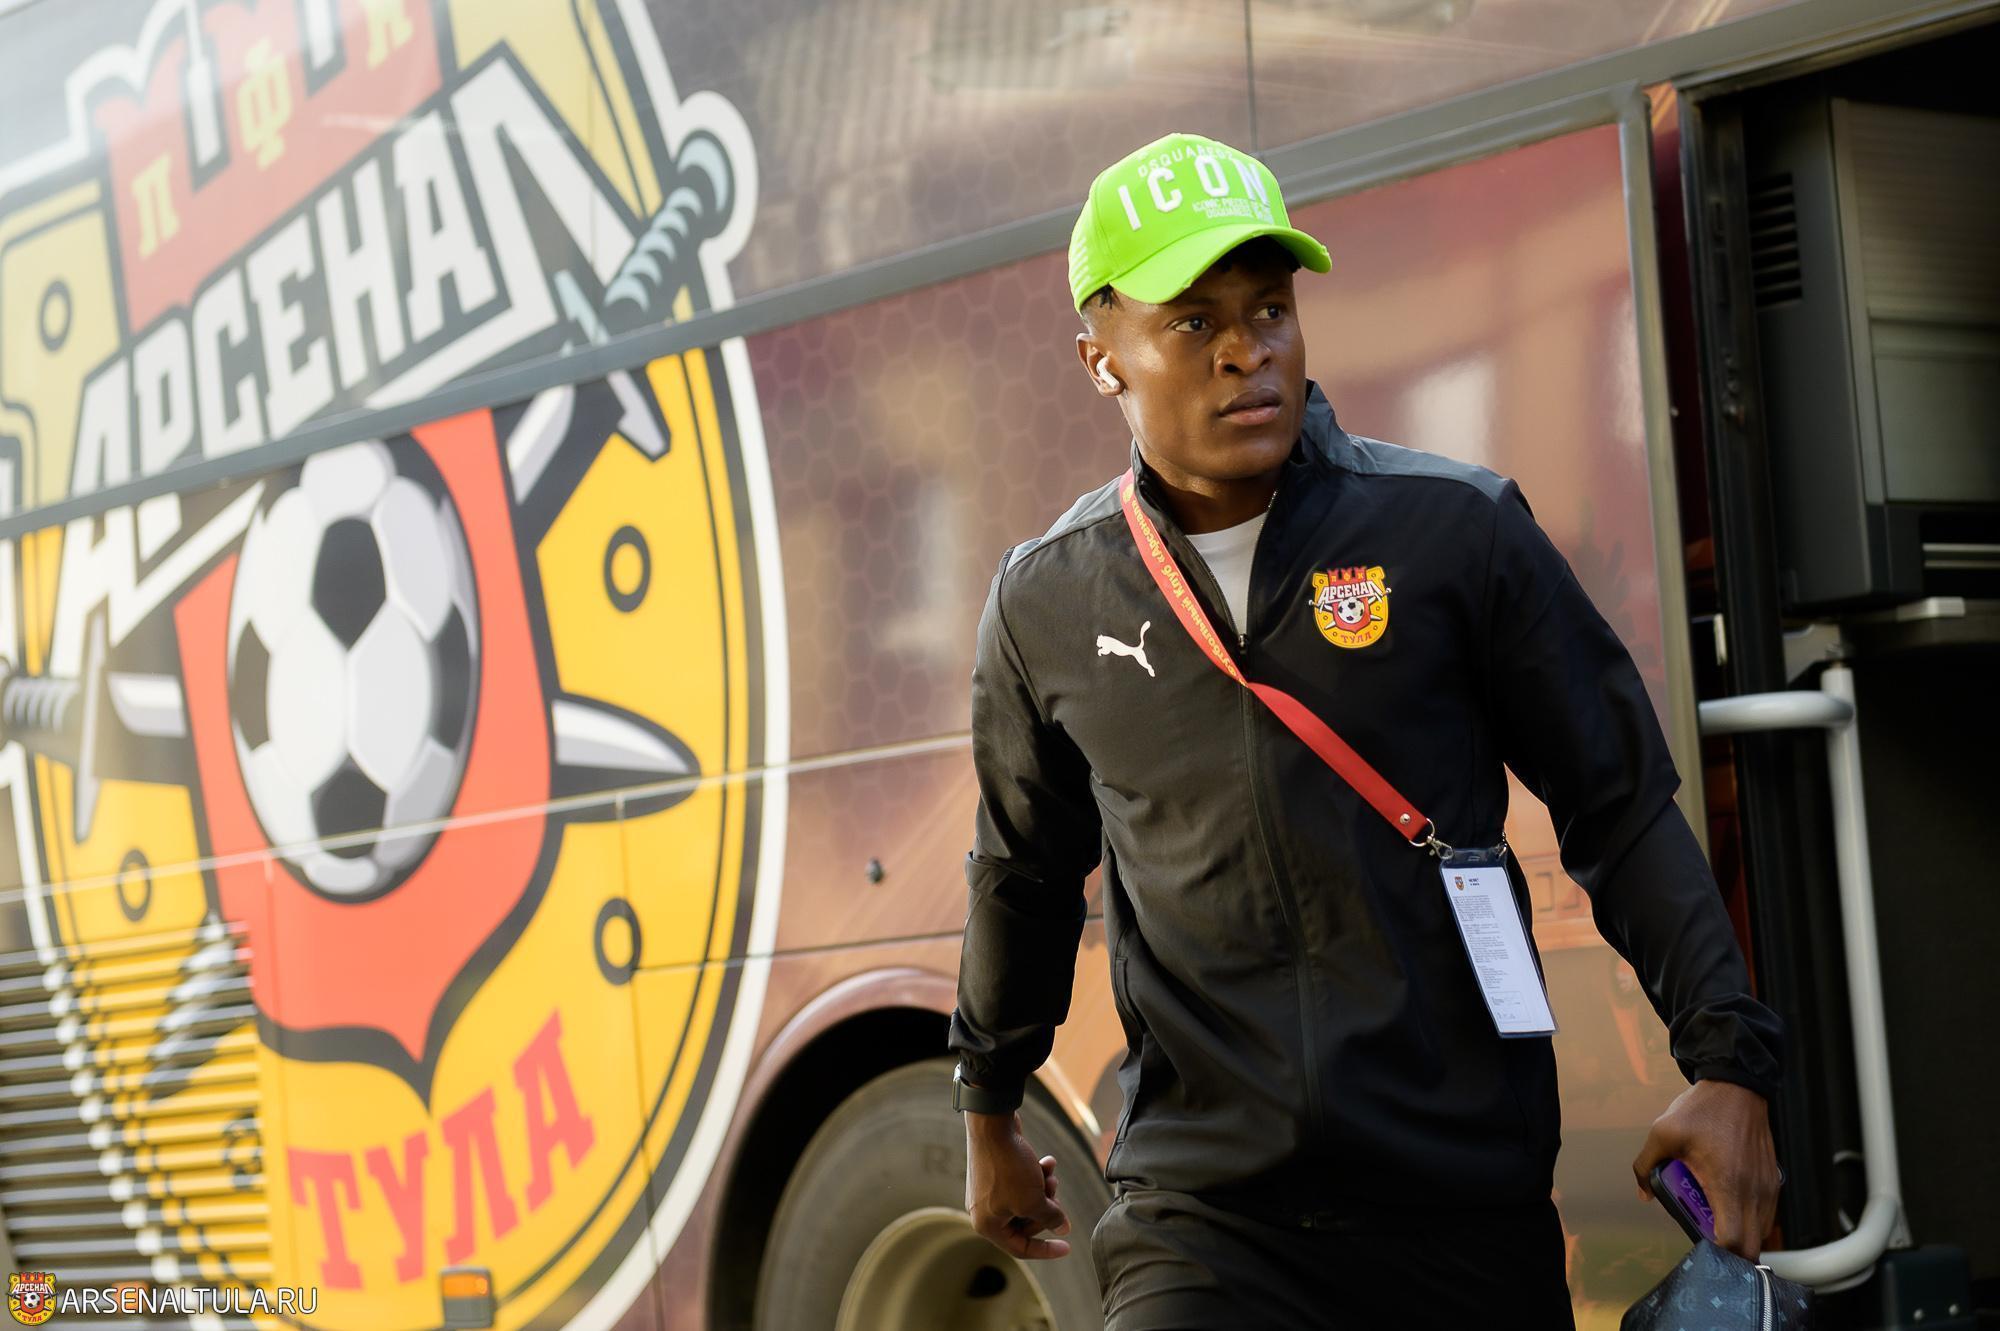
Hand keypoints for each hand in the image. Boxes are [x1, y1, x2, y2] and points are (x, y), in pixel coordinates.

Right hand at [964, 1110, 1070, 1259]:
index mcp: (988, 1225)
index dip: (1046, 1250)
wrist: (993, 1126)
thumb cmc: (1008, 1167)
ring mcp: (989, 1192)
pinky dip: (1036, 1176)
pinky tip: (1047, 1162)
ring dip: (1044, 1190)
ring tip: (1052, 1175)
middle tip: (1056, 1195)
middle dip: (1046, 1210)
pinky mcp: (995, 1174)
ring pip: (1026, 1202)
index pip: (1020, 1248)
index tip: (1067, 1247)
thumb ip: (1050, 1218)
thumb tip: (1063, 1229)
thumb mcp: (1033, 1200)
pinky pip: (1021, 1185)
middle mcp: (985, 1211)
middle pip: (1025, 1224)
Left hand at [1632, 1079, 1779, 1260]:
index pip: (1732, 1241)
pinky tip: (1728, 1204)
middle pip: (1751, 1247)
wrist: (1736, 1086)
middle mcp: (1754, 1192)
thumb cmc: (1703, 1109)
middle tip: (1706, 1239)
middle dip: (1730, 1253)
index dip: (1717, 1253)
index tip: (1700, 1245)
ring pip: (1761, 1233)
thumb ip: (1645, 1166)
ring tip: (1715, 1220)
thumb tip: (1643, 1193)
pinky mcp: (1773, 1180)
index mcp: (1727, 1184)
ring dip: (1741, 1236)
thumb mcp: (1662, 1133)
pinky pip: (1766, 1214)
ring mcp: (1768, 1187)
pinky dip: (1750, 1220)